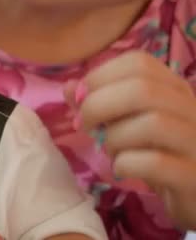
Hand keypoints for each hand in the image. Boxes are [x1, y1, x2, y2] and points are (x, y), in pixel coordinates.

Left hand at [67, 51, 195, 228]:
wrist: (192, 191)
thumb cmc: (156, 152)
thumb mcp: (126, 122)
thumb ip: (98, 103)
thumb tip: (70, 87)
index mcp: (173, 88)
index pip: (138, 62)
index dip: (100, 76)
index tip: (81, 99)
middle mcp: (191, 107)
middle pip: (142, 89)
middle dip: (99, 105)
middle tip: (87, 126)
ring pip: (152, 124)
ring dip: (115, 138)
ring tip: (111, 151)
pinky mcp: (194, 174)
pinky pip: (156, 162)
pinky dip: (126, 164)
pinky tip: (122, 169)